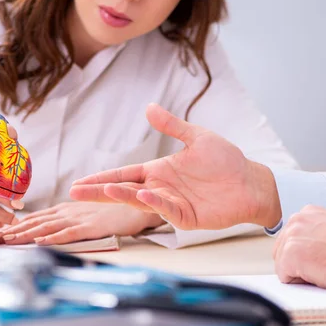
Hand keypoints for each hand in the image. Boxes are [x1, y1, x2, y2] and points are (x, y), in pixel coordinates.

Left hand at [0, 202, 163, 244]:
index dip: (20, 223)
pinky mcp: (91, 227)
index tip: (4, 230)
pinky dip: (53, 238)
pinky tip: (41, 242)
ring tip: (11, 240)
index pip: (39, 216)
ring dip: (27, 234)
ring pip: (48, 227)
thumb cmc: (116, 209)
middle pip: (38, 221)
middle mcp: (70, 211)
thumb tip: (55, 226)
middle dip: (17, 229)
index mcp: (69, 208)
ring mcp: (80, 219)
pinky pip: (69, 233)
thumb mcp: (89, 212)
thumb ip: (73, 217)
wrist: (139, 205)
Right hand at [70, 103, 281, 230]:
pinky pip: (166, 210)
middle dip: (99, 192)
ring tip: (103, 191)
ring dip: (121, 196)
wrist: (250, 182)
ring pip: (140, 202)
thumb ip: (173, 126)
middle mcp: (160, 189)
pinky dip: (155, 203)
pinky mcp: (187, 217)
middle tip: (75, 194)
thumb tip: (149, 108)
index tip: (79, 183)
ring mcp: (172, 204)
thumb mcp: (197, 137)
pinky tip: (143, 195)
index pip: (123, 174)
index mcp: (159, 171)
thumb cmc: (226, 161)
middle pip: (123, 191)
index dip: (102, 178)